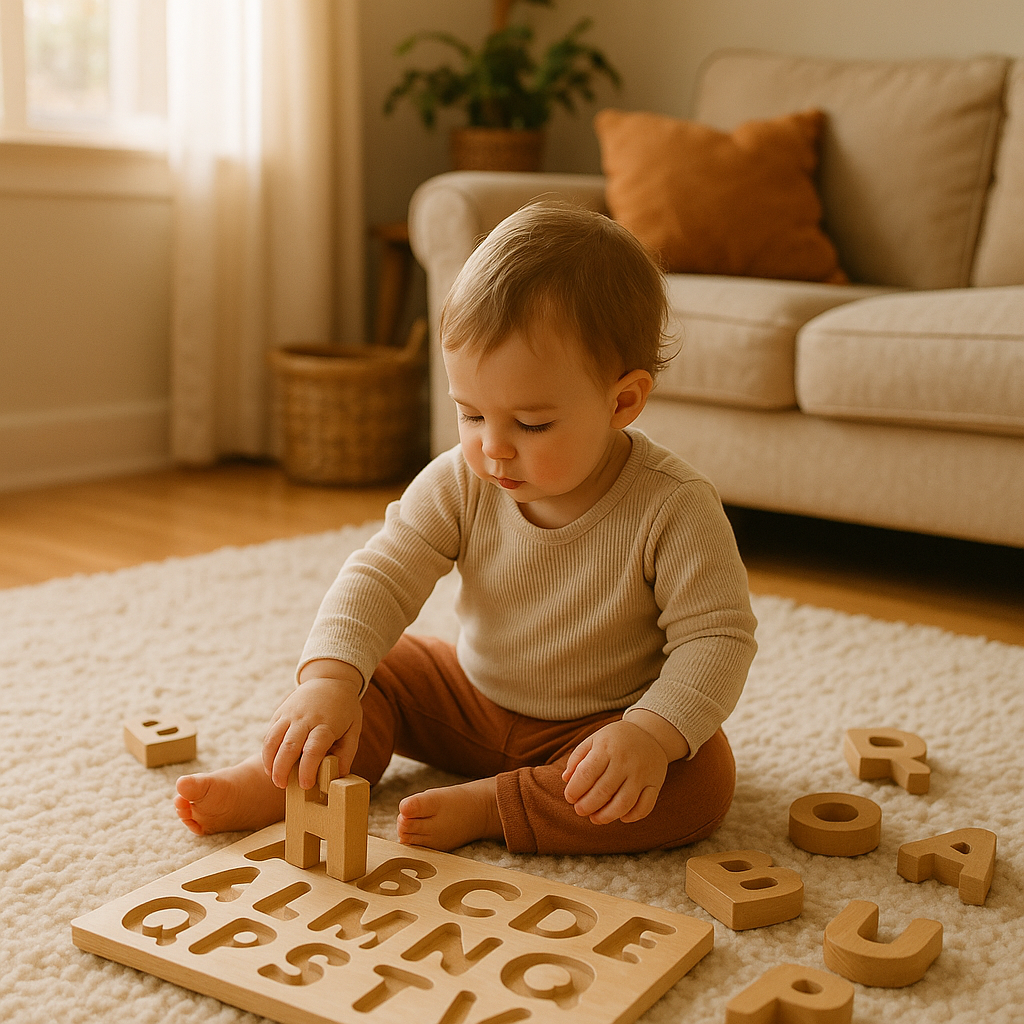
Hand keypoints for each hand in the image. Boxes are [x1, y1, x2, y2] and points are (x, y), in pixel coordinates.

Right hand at [262, 660, 362, 790]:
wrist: (331, 679)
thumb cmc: (344, 710)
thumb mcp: (353, 729)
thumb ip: (346, 753)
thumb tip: (337, 777)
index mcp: (326, 723)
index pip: (314, 748)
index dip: (308, 768)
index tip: (305, 785)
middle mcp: (306, 718)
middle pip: (290, 745)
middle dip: (283, 769)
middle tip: (283, 786)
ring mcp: (290, 714)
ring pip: (273, 739)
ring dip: (270, 761)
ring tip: (274, 779)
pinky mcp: (280, 713)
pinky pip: (269, 733)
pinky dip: (266, 751)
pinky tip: (270, 766)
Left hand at [561, 719, 668, 824]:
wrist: (649, 732)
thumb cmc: (615, 739)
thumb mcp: (594, 740)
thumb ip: (577, 758)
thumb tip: (565, 779)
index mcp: (606, 748)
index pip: (586, 774)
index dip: (575, 790)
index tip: (569, 798)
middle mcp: (625, 761)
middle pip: (603, 791)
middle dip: (587, 806)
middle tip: (579, 811)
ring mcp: (642, 774)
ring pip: (624, 803)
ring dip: (607, 816)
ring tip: (595, 819)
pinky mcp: (655, 783)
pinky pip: (645, 806)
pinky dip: (632, 816)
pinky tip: (621, 817)